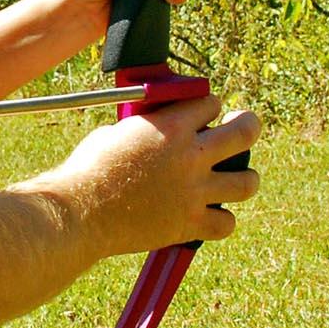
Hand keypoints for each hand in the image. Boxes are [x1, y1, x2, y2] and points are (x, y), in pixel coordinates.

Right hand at [30, 99, 259, 259]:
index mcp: (170, 126)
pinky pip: (226, 223)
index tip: (203, 112)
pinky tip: (211, 216)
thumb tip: (151, 133)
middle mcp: (190, 156)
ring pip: (247, 182)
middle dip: (248, 124)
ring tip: (239, 178)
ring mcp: (194, 192)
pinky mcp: (189, 224)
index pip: (209, 103)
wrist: (80, 211)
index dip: (207, 106)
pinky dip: (221, 220)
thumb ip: (145, 130)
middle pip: (244, 133)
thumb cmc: (88, 169)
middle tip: (244, 126)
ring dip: (245, 177)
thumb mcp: (116, 132)